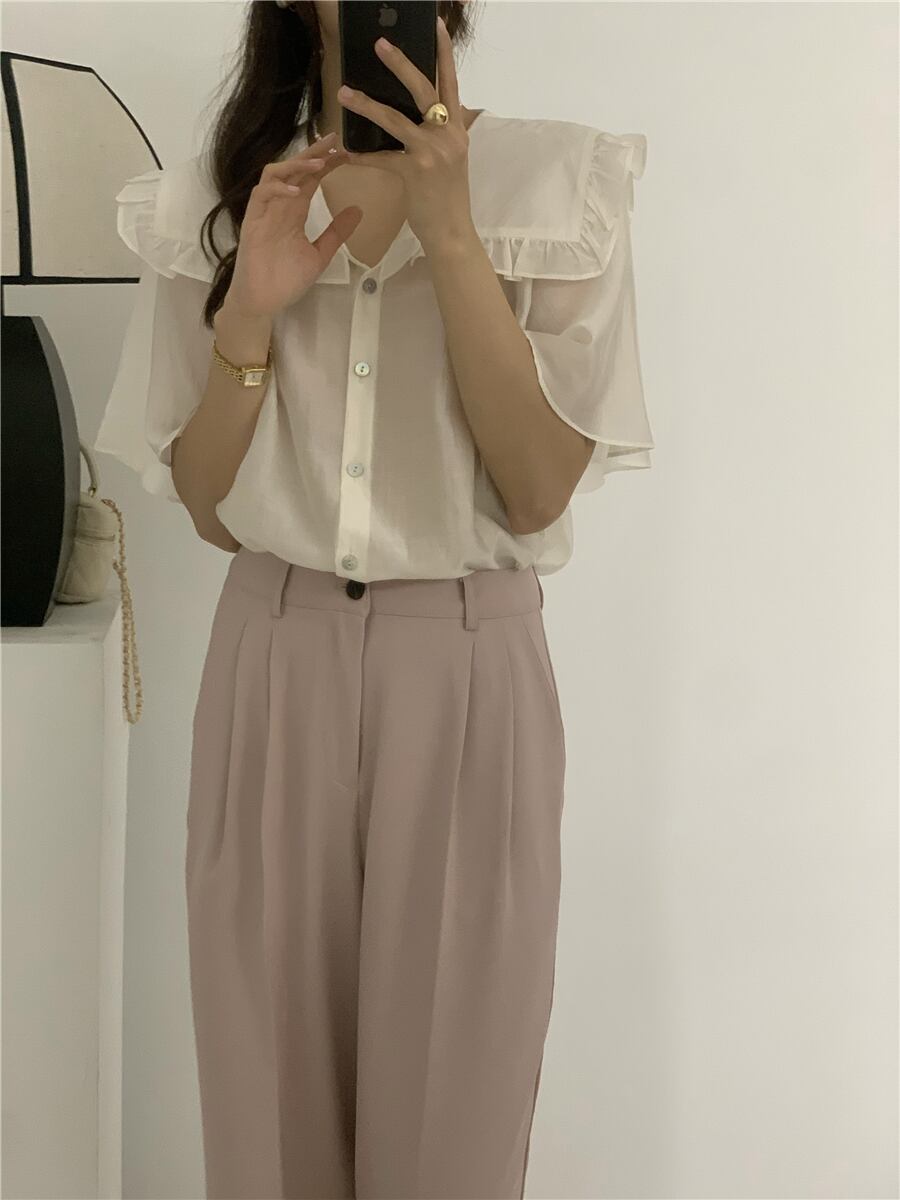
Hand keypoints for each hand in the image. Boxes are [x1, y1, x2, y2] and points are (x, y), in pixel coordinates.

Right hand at [225, 132, 361, 319]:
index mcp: (294, 211)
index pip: (310, 179)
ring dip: (296, 165)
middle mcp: (279, 206)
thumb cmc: (286, 280)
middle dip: (313, 152)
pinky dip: (279, 189)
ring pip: (275, 173)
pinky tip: (297, 191)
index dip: (327, 164)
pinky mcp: (252, 222)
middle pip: (294, 169)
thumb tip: (358, 210)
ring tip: (319, 164)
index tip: (347, 154)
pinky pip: (261, 195)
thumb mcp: (320, 253)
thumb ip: (336, 233)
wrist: (264, 302)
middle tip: (333, 140)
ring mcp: (264, 212)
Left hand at [336, 14, 476, 253]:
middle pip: (424, 90)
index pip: (451, 82)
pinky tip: (344, 154)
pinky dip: (362, 156)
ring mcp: (433, 153)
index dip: (444, 53)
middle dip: (400, 64)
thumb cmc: (448, 199)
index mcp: (458, 130)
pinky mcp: (415, 173)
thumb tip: (425, 115)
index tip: (435, 24)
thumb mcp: (452, 160)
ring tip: (344, 92)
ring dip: (367, 104)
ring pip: (396, 119)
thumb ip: (442, 135)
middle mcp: (449, 136)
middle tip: (379, 43)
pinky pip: (382, 158)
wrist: (452, 234)